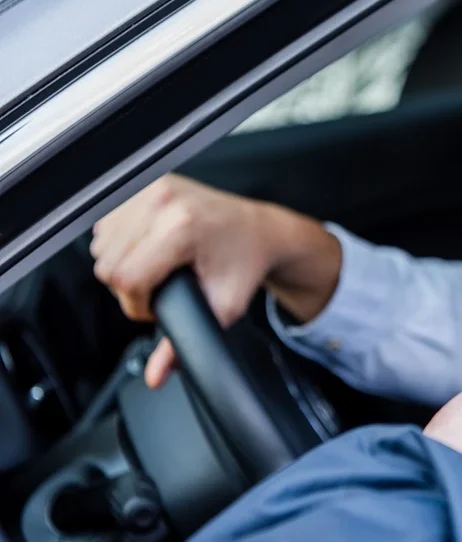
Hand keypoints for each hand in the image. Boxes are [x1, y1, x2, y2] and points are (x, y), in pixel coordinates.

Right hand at [90, 174, 339, 387]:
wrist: (262, 231)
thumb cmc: (246, 263)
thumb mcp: (222, 308)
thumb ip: (185, 344)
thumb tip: (156, 376)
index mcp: (181, 227)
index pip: (124, 278)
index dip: (137, 303)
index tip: (158, 305)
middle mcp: (163, 202)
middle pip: (108, 263)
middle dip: (131, 286)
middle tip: (161, 287)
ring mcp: (152, 188)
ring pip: (102, 243)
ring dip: (123, 262)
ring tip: (157, 267)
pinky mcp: (145, 182)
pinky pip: (108, 222)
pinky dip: (120, 241)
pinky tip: (149, 248)